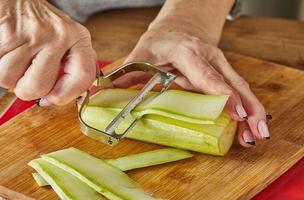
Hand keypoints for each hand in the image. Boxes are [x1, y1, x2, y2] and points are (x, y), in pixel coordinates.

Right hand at [0, 0, 96, 105]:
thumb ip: (73, 65)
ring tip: (14, 56)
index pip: (84, 76)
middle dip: (26, 89)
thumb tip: (62, 96)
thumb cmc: (40, 25)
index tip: (52, 99)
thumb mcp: (66, 40)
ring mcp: (35, 33)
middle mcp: (61, 35)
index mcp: (79, 39)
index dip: (67, 95)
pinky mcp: (9, 32)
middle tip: (25, 73)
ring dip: (8, 75)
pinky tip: (5, 50)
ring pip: (10, 80)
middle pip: (39, 87)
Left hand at [124, 27, 269, 146]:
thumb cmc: (161, 40)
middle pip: (230, 82)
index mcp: (185, 51)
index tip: (232, 109)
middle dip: (244, 107)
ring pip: (240, 86)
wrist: (182, 25)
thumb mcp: (141, 51)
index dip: (218, 90)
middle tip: (252, 130)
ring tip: (258, 134)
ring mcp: (220, 63)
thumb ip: (125, 72)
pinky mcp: (225, 71)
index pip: (204, 72)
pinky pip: (239, 89)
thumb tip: (101, 92)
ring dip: (252, 110)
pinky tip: (254, 123)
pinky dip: (248, 107)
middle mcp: (208, 57)